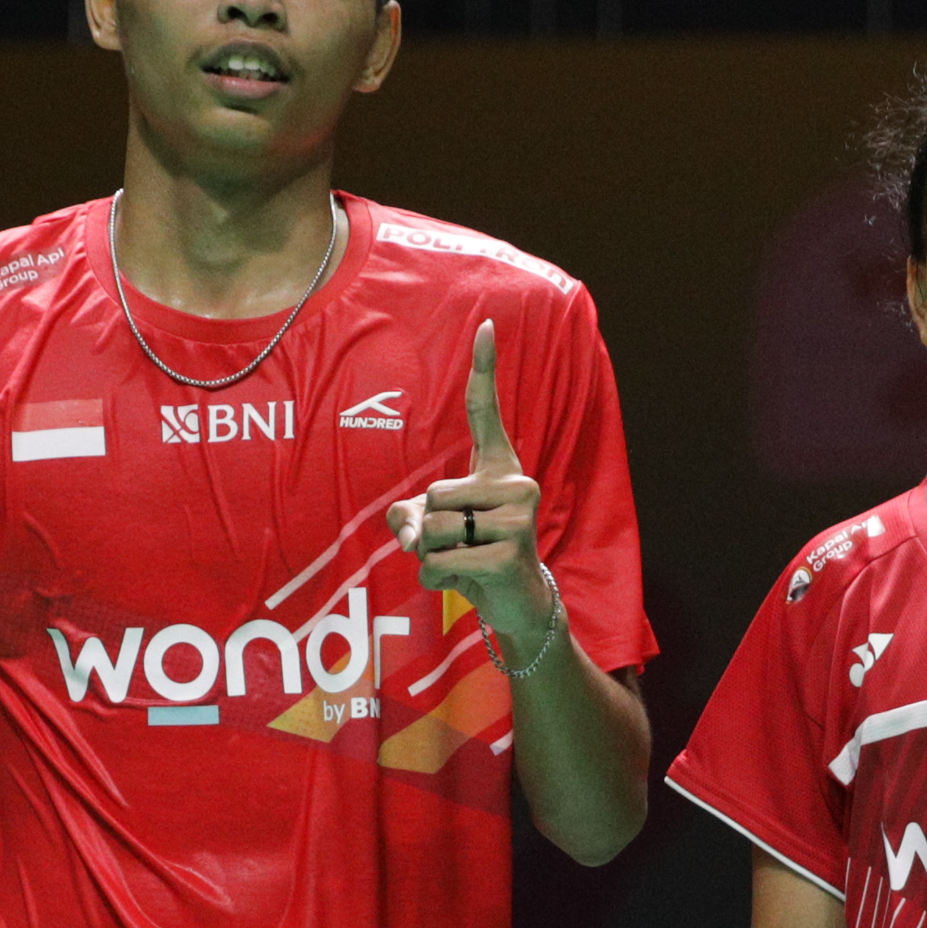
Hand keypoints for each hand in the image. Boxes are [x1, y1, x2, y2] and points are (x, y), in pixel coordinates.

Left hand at [389, 322, 551, 645]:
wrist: (517, 603)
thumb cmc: (475, 555)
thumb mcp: (436, 530)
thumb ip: (411, 518)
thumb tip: (409, 528)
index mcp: (499, 469)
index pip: (487, 412)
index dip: (484, 369)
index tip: (485, 325)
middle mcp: (515, 484)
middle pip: (432, 496)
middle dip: (428, 530)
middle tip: (459, 545)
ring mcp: (517, 519)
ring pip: (433, 530)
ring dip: (432, 556)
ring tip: (463, 562)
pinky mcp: (509, 554)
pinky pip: (439, 562)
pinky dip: (437, 579)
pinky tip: (466, 581)